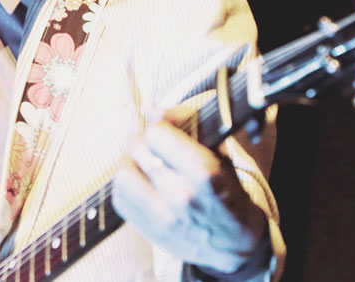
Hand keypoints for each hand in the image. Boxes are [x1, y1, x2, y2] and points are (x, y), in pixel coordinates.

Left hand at [111, 106, 267, 273]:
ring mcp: (162, 216)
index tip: (166, 126)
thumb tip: (152, 109)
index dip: (160, 124)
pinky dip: (128, 187)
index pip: (157, 133)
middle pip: (138, 149)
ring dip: (132, 163)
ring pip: (123, 173)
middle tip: (154, 143)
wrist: (235, 245)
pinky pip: (119, 197)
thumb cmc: (230, 196)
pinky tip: (143, 185)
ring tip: (146, 164)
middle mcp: (180, 195)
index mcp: (204, 173)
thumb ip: (189, 129)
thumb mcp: (222, 156)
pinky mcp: (148, 230)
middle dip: (145, 140)